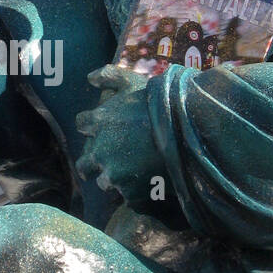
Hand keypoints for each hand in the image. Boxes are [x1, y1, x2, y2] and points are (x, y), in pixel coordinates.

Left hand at [75, 64, 166, 206]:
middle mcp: (100, 150)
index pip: (82, 125)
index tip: (101, 131)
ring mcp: (114, 174)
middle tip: (109, 164)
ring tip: (136, 175)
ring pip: (105, 182)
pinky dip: (136, 192)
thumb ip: (109, 75)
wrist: (190, 132)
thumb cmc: (161, 104)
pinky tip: (150, 183)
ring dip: (116, 179)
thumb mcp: (134, 82)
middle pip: (84, 164)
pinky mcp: (130, 193)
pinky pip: (127, 197)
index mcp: (99, 122)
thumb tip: (89, 77)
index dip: (92, 128)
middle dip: (94, 164)